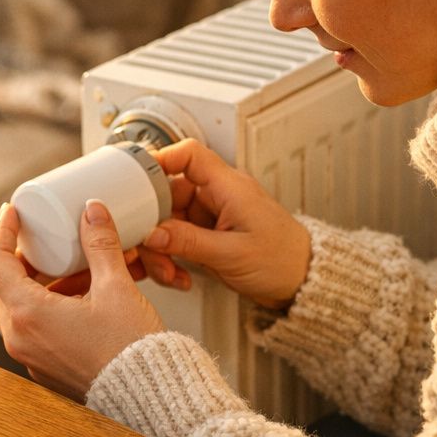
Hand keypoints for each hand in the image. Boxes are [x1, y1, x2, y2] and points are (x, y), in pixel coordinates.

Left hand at [0, 200, 165, 401]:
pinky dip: (45, 306)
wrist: (148, 398)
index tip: (12, 214)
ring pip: (15, 308)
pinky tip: (78, 294)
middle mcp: (20, 338)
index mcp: (28, 314)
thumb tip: (91, 211)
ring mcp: (30, 356)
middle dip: (18, 259)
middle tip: (39, 240)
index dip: (1, 232)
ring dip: (35, 283)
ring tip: (70, 266)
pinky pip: (32, 329)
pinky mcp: (45, 367)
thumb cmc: (131, 349)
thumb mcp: (116, 287)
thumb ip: (100, 245)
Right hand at [140, 138, 309, 309]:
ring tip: (168, 271)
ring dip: (160, 248)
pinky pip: (175, 240)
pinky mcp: (206, 236)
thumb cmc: (282, 260)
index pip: (189, 155)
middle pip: (167, 194)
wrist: (301, 282)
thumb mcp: (231, 253)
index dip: (160, 159)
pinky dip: (170, 258)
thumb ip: (188, 241)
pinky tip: (178, 275)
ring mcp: (209, 217)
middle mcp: (216, 197)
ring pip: (167, 221)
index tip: (135, 179)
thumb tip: (152, 233)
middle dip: (153, 224)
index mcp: (228, 187)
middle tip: (147, 247)